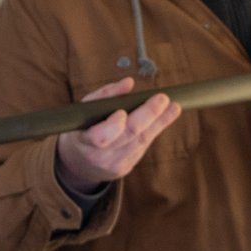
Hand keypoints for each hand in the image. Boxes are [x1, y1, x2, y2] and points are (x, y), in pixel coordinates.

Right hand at [55, 76, 180, 187]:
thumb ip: (104, 95)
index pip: (100, 137)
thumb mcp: (84, 111)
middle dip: (147, 115)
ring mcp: (114, 165)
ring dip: (159, 122)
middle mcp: (99, 156)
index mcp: (84, 141)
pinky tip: (165, 117)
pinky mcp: (125, 168)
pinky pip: (142, 147)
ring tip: (173, 106)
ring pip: (141, 141)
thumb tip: (129, 82)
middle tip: (162, 99)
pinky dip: (154, 130)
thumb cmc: (82, 130)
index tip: (122, 111)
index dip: (113, 126)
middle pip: (128, 136)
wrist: (77, 164)